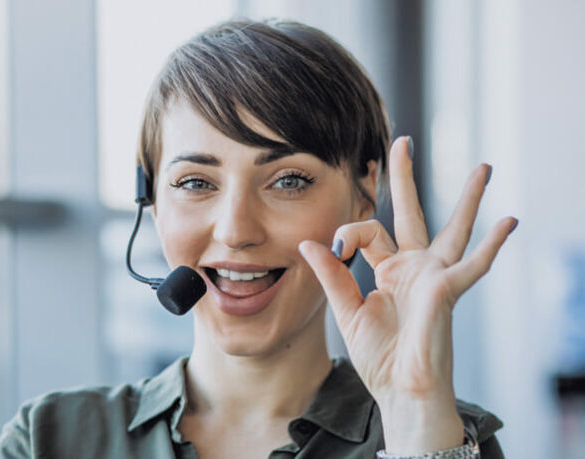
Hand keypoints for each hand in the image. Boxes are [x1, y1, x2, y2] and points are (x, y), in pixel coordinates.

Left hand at [298, 136, 516, 453]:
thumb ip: (331, 275)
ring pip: (453, 229)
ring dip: (468, 199)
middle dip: (405, 178)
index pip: (368, 230)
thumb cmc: (378, 356)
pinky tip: (508, 222)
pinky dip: (491, 245)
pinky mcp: (447, 291)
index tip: (333, 249)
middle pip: (411, 213)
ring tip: (483, 168)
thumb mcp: (346, 310)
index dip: (347, 233)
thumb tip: (308, 243)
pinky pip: (474, 265)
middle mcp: (413, 267)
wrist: (399, 390)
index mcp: (388, 269)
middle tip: (402, 141)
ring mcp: (434, 276)